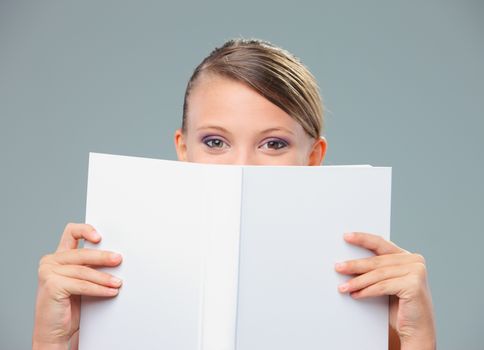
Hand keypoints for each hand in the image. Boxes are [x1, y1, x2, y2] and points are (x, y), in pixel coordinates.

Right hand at [32, 223, 122, 349]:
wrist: (54, 332)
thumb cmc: (69, 307)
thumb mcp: (81, 281)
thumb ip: (89, 267)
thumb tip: (115, 258)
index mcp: (58, 256)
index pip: (71, 232)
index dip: (86, 230)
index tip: (100, 237)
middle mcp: (50, 261)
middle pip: (81, 253)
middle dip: (103, 257)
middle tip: (119, 260)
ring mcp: (48, 272)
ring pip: (84, 271)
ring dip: (104, 277)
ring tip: (119, 283)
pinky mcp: (52, 285)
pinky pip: (82, 285)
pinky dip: (99, 289)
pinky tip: (111, 292)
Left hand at [334, 232, 435, 349]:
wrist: (416, 330)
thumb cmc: (399, 307)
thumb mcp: (386, 282)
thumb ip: (375, 270)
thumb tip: (348, 262)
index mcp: (407, 256)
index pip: (381, 243)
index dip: (362, 239)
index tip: (346, 236)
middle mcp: (414, 261)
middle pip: (377, 261)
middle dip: (354, 265)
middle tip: (338, 267)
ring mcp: (417, 271)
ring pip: (378, 274)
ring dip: (357, 281)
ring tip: (343, 287)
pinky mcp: (414, 285)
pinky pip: (382, 286)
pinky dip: (366, 291)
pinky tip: (355, 294)